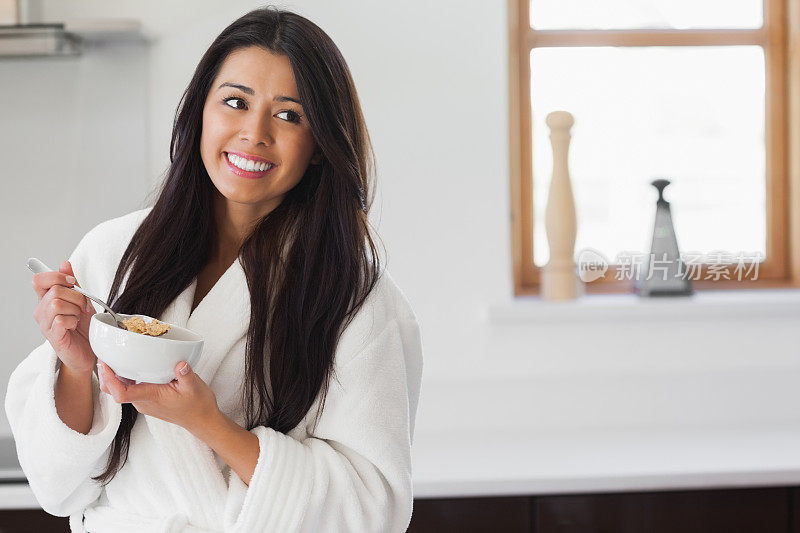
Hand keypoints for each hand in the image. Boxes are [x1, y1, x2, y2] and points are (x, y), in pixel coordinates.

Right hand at [32, 260, 96, 373]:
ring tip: (78, 317)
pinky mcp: (52, 336)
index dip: (56, 276)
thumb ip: (72, 283)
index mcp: (46, 299)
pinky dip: (73, 321)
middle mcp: (42, 311)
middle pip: (55, 290)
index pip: (39, 279)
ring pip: (56, 304)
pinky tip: (74, 327)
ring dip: (75, 309)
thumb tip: (65, 263)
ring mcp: (45, 324)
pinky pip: (60, 320)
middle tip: (82, 307)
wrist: (90, 350)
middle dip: (76, 296)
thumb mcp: (81, 300)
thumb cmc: (84, 326)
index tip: (72, 283)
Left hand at [96, 360, 218, 431]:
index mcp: (151, 398)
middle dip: (106, 376)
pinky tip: (131, 366)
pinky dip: (124, 379)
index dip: (110, 380)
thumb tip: (180, 363)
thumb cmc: (198, 406)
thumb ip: (186, 375)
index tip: (105, 364)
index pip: (122, 393)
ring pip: (120, 390)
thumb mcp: (195, 387)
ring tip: (115, 358)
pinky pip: (130, 390)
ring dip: (114, 376)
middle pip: (114, 392)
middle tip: (105, 356)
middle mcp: (143, 402)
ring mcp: (144, 403)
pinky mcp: (148, 401)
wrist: (202, 420)